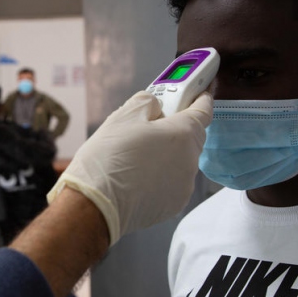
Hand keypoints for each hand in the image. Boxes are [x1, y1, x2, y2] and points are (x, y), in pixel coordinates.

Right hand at [47, 91, 212, 244]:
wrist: (94, 205)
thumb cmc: (107, 159)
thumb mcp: (123, 115)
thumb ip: (147, 102)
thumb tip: (156, 105)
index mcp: (183, 134)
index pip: (203, 110)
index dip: (199, 97)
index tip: (197, 91)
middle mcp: (190, 161)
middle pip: (190, 136)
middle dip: (174, 128)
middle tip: (148, 125)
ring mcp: (184, 186)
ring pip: (179, 161)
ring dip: (166, 154)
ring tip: (135, 155)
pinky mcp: (173, 205)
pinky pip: (172, 182)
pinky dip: (160, 176)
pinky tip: (136, 176)